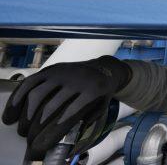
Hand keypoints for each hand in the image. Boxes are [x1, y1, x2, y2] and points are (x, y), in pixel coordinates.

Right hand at [2, 55, 130, 159]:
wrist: (105, 69)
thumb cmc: (101, 95)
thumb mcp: (100, 109)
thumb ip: (85, 124)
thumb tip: (67, 147)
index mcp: (92, 91)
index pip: (69, 115)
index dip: (52, 133)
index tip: (40, 147)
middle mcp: (76, 80)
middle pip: (50, 107)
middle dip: (37, 129)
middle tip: (30, 142)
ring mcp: (62, 72)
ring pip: (37, 95)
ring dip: (25, 116)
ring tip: (23, 131)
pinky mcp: (51, 69)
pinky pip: (29, 83)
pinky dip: (17, 99)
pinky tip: (11, 115)